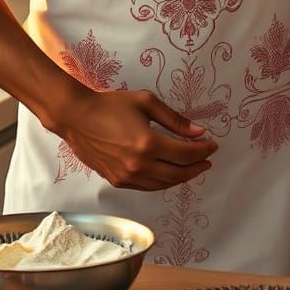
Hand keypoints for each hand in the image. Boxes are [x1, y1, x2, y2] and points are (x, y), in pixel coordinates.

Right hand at [56, 86, 218, 190]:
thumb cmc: (111, 105)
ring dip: (181, 177)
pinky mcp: (117, 181)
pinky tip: (170, 172)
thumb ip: (174, 119)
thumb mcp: (146, 103)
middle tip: (207, 159)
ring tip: (193, 167)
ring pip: (163, 184)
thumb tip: (199, 131)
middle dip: (196, 167)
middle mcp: (139, 165)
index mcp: (148, 144)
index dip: (202, 150)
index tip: (212, 145)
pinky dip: (163, 182)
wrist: (77, 117)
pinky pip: (147, 187)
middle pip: (177, 174)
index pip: (185, 154)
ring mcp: (127, 177)